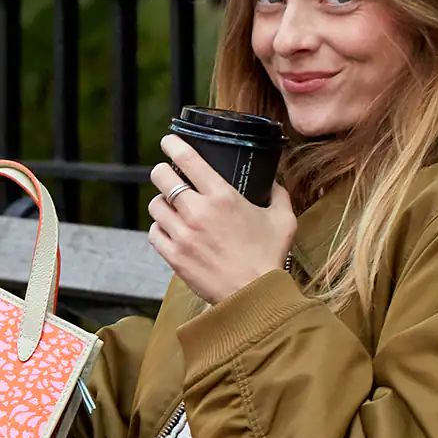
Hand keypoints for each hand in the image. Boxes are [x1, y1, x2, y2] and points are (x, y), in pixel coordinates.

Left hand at [147, 135, 296, 303]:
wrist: (254, 296)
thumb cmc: (269, 257)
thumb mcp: (283, 219)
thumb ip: (278, 195)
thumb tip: (274, 183)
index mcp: (223, 196)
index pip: (189, 160)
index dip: (174, 145)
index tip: (168, 141)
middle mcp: (198, 212)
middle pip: (162, 178)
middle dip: (162, 172)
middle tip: (166, 175)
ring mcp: (182, 235)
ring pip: (155, 206)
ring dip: (161, 202)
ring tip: (170, 206)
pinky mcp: (174, 256)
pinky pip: (153, 233)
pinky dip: (159, 228)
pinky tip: (168, 230)